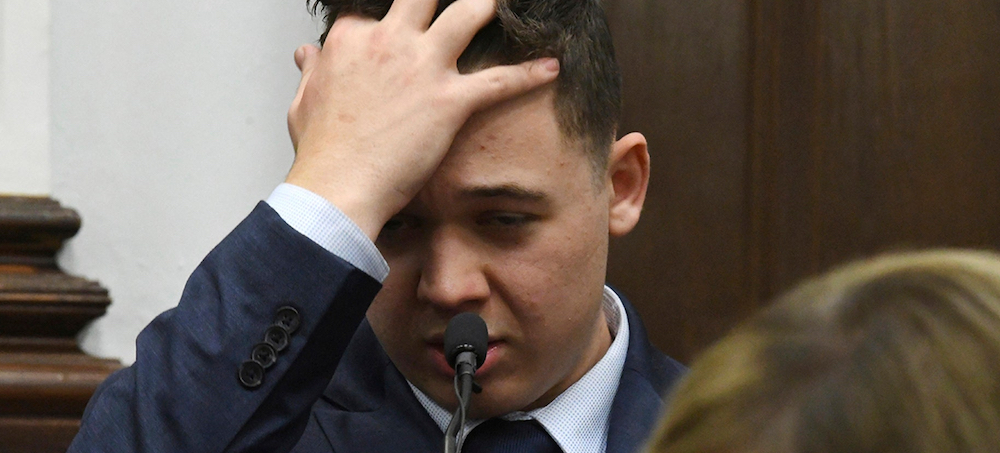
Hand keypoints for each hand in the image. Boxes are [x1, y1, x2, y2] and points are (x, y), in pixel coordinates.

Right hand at [285, 0, 559, 239]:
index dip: (393, 15)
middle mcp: (390, 41)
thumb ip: (311, 71)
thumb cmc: (322, 152)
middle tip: (474, 0)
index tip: (407, 22)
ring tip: (509, 6)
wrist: (337, 187)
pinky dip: (529, 73)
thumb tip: (307, 54)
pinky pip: (499, 80)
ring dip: (491, 6)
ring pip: (470, 13)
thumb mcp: (303, 102)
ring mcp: (422, 67)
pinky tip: (552, 67)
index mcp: (352, 39)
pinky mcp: (449, 100)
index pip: (376, 8)